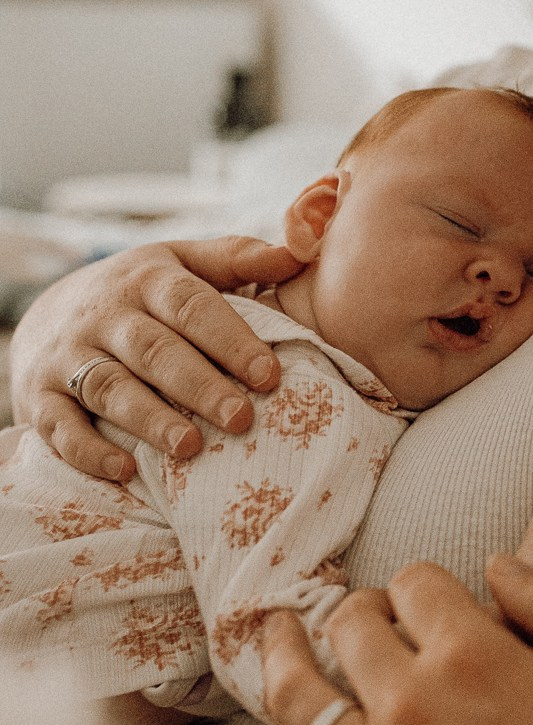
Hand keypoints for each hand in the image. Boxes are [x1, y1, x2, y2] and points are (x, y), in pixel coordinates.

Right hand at [11, 236, 301, 480]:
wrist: (49, 313)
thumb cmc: (141, 295)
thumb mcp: (181, 263)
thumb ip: (237, 258)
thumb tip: (300, 253)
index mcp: (148, 280)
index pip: (192, 306)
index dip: (231, 340)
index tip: (270, 375)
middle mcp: (106, 316)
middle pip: (154, 350)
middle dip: (199, 386)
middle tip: (242, 419)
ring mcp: (68, 356)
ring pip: (108, 387)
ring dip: (149, 419)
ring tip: (189, 447)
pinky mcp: (40, 397)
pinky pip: (60, 426)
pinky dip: (89, 450)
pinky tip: (125, 471)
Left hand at [263, 556, 532, 724]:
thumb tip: (501, 563)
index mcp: (478, 660)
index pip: (420, 585)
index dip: (425, 586)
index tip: (430, 603)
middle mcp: (411, 708)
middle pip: (353, 628)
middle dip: (359, 611)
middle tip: (364, 618)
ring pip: (298, 695)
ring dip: (287, 655)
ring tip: (278, 637)